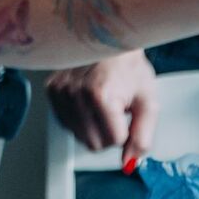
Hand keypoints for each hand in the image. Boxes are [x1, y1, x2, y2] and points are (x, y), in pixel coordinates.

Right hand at [46, 50, 158, 166]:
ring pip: (79, 137)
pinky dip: (79, 120)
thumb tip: (130, 161)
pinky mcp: (51, 90)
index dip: (126, 131)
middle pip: (94, 144)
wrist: (106, 37)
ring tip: (101, 103)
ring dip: (93, 127)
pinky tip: (87, 103)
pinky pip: (66, 124)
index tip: (127, 112)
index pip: (115, 141)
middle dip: (108, 134)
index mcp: (99, 94)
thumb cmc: (128, 66)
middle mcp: (74, 93)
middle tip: (115, 110)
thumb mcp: (146, 101)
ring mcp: (60, 91)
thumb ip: (142, 136)